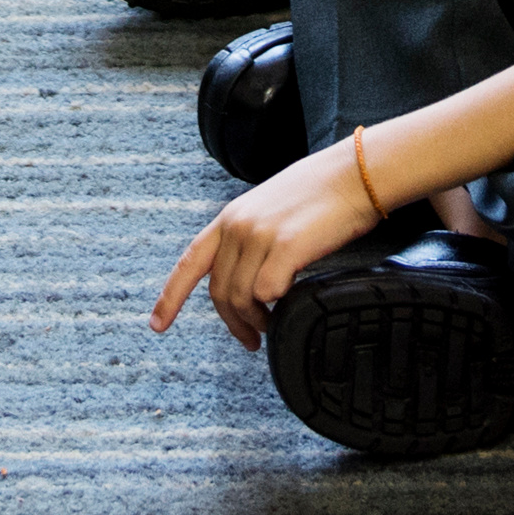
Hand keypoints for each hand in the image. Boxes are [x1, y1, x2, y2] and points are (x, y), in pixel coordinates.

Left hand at [151, 133, 385, 345]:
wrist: (356, 174)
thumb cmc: (322, 194)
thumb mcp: (271, 210)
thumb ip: (251, 238)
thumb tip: (250, 279)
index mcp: (230, 217)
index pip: (190, 261)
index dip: (170, 296)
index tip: (158, 324)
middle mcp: (238, 225)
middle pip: (219, 291)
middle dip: (232, 323)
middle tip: (249, 340)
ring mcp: (260, 235)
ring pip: (241, 297)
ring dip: (254, 321)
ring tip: (270, 327)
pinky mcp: (286, 247)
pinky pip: (267, 293)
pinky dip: (275, 308)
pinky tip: (288, 307)